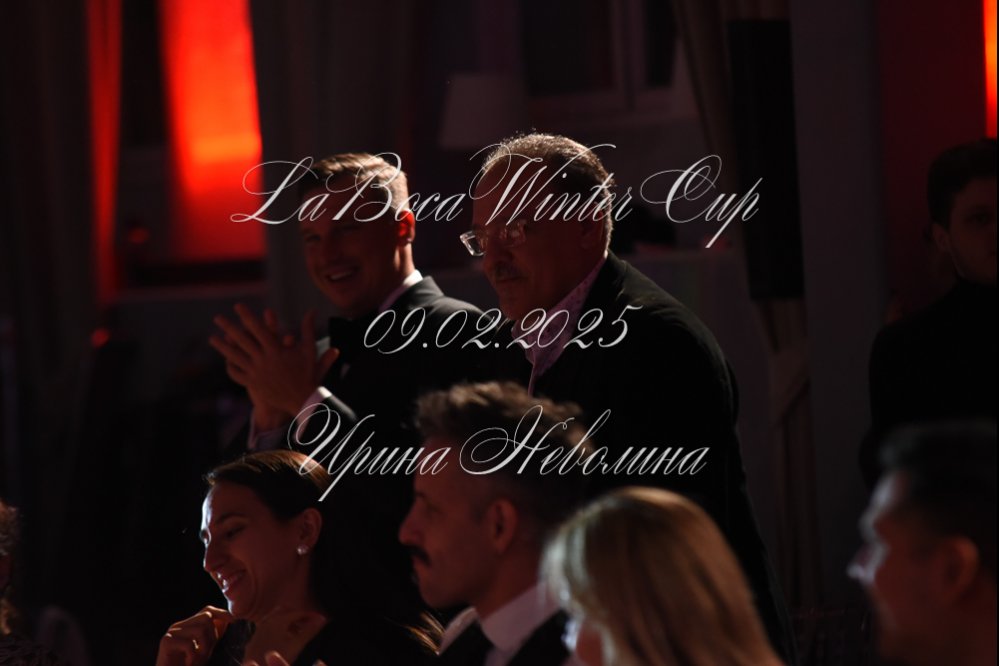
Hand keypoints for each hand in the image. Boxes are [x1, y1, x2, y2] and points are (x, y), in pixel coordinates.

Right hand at [156, 606, 231, 665]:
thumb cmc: (187, 665)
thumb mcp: (204, 650)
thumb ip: (212, 636)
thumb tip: (227, 621)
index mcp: (188, 626)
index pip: (207, 610)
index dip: (222, 613)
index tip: (234, 621)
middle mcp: (178, 626)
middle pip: (206, 617)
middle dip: (213, 636)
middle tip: (206, 653)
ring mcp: (171, 633)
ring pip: (200, 629)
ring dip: (204, 648)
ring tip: (198, 660)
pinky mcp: (166, 642)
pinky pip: (189, 643)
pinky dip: (193, 656)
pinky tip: (189, 663)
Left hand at [210, 306, 338, 414]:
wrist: (302, 400)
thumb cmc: (308, 373)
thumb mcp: (309, 350)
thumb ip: (308, 329)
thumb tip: (313, 310)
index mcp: (276, 350)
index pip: (258, 329)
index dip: (247, 316)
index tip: (237, 306)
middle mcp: (263, 360)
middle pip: (242, 340)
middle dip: (229, 327)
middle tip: (217, 317)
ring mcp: (256, 372)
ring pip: (235, 357)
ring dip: (222, 346)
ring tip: (212, 338)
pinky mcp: (253, 383)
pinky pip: (237, 374)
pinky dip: (230, 366)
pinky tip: (225, 360)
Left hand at [240, 608, 326, 665]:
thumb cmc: (276, 657)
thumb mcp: (296, 646)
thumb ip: (309, 631)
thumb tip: (322, 619)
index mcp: (278, 620)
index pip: (298, 612)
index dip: (311, 615)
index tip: (320, 619)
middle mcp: (267, 621)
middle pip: (286, 610)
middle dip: (298, 614)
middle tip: (309, 622)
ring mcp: (260, 629)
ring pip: (276, 617)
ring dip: (289, 620)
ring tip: (299, 630)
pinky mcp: (256, 638)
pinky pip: (270, 626)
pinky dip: (280, 627)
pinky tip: (285, 638)